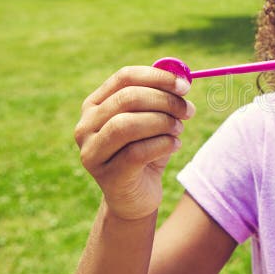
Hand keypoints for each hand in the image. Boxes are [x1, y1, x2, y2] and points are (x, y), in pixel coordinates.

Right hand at [74, 66, 195, 219]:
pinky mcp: (107, 176)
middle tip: (188, 111)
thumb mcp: (154, 121)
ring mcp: (92, 152)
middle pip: (128, 99)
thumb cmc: (146, 151)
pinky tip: (174, 145)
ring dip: (163, 123)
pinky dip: (163, 144)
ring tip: (179, 129)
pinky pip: (137, 152)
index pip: (124, 77)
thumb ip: (163, 98)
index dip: (158, 77)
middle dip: (165, 101)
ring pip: (128, 125)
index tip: (185, 86)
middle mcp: (86, 126)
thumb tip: (183, 79)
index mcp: (95, 105)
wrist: (136, 196)